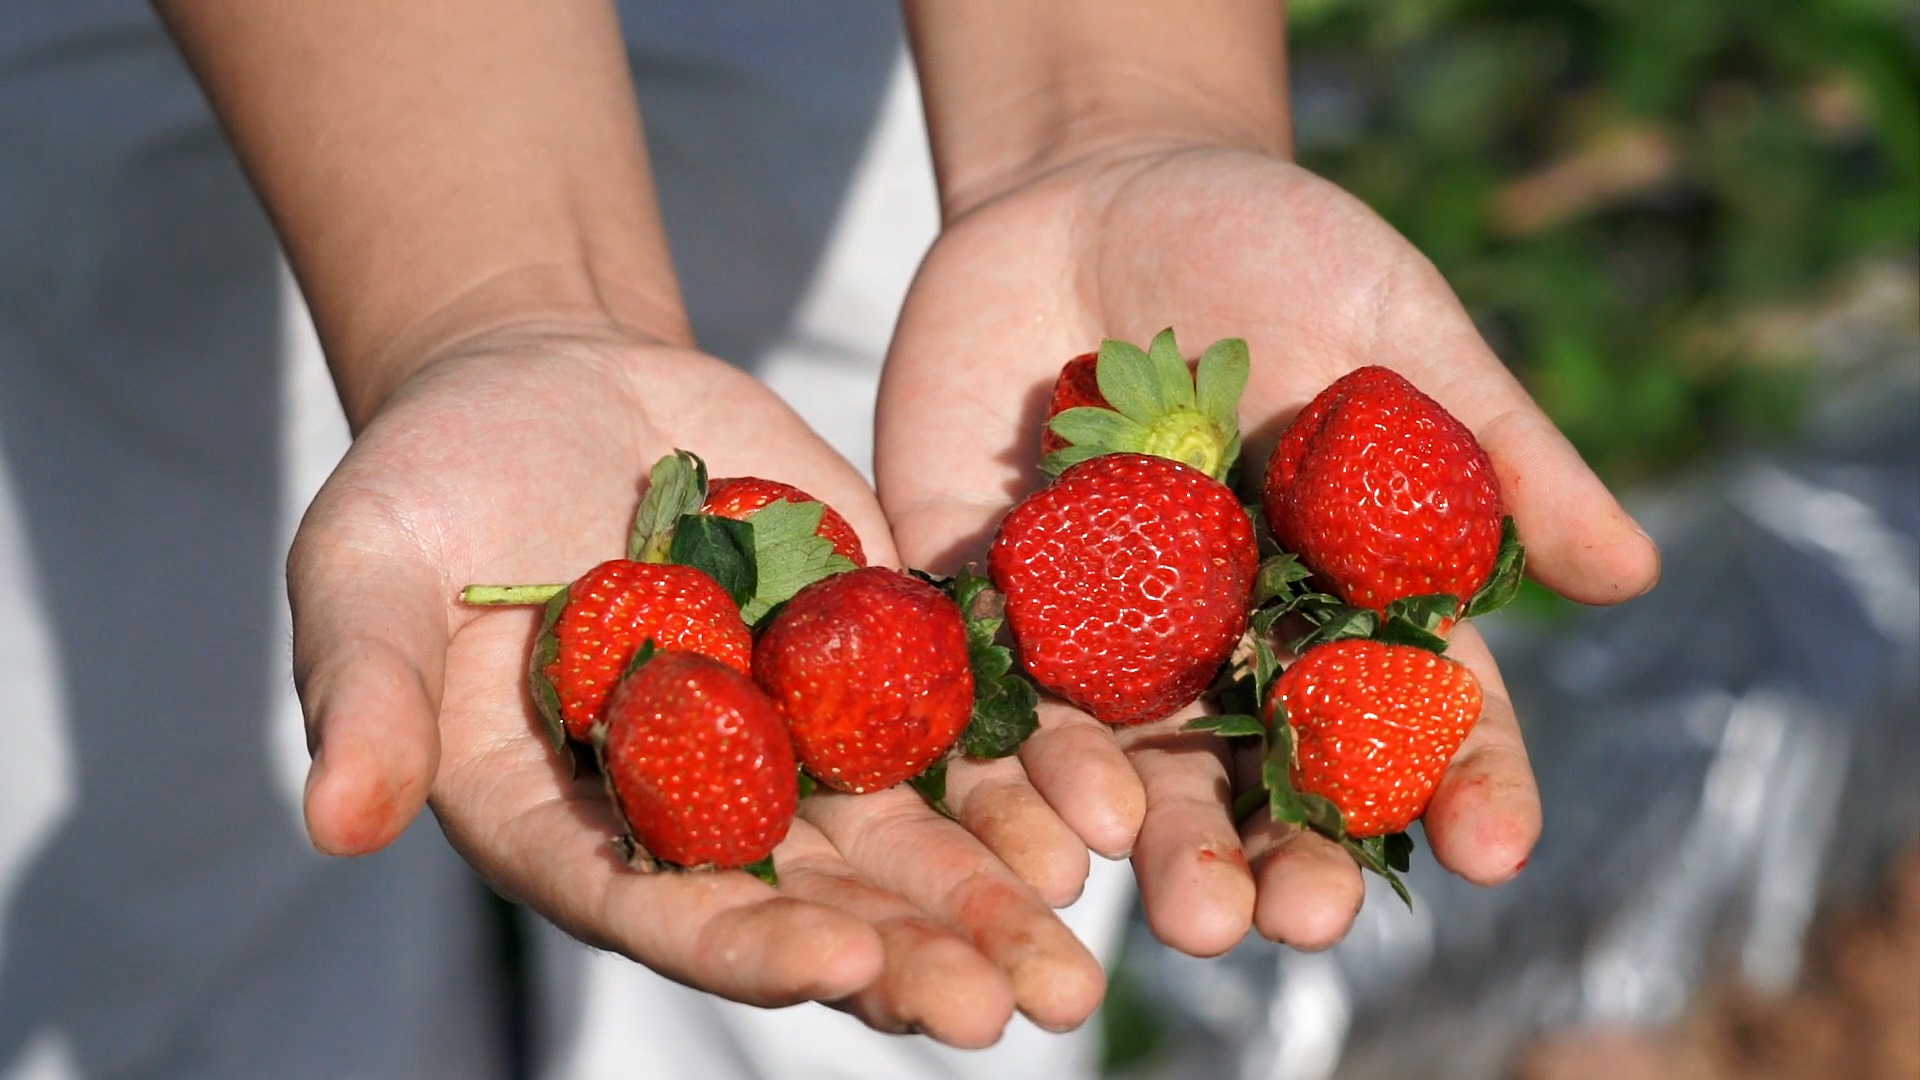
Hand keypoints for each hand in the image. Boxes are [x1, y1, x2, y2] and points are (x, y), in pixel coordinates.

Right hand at [288, 322, 1102, 1044]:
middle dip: (916, 954)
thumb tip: (334, 824)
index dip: (753, 948)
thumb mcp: (368, 572)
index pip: (671, 912)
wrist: (551, 380)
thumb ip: (372, 695)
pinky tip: (1105, 806)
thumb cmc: (433, 483)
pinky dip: (1028, 766)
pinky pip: (960, 722)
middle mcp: (704, 807)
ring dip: (996, 893)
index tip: (841, 967)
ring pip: (911, 837)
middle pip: (819, 903)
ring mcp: (800, 734)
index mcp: (579, 825)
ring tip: (1083, 945)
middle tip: (1019, 1008)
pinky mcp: (873, 651)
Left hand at [876, 146, 1659, 952]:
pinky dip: (1021, 760)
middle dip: (1288, 856)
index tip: (1491, 849)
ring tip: (1187, 912)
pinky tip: (1050, 814)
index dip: (1461, 784)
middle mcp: (1226, 643)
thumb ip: (1491, 447)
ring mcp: (1102, 633)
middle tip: (1302, 921)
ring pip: (1136, 767)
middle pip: (1266, 777)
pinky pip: (996, 697)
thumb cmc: (1272, 249)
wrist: (1089, 191)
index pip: (1415, 716)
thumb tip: (1631, 575)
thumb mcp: (1395, 326)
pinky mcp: (984, 598)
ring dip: (1161, 846)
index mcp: (1339, 597)